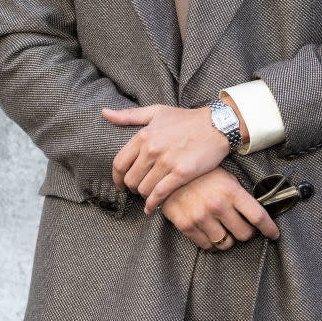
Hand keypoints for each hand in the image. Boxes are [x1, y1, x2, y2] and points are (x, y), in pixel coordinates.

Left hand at [104, 103, 230, 212]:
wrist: (216, 125)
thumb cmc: (186, 119)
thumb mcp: (156, 112)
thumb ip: (129, 115)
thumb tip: (105, 113)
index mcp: (143, 135)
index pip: (119, 164)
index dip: (117, 178)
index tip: (121, 184)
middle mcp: (152, 149)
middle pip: (130, 179)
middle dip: (132, 187)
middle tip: (138, 189)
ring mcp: (166, 162)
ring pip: (144, 189)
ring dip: (144, 195)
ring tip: (149, 194)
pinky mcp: (181, 173)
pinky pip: (159, 194)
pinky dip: (152, 204)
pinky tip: (151, 208)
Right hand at [160, 167, 280, 250]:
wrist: (168, 172)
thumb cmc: (201, 175)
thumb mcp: (225, 177)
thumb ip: (239, 196)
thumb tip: (255, 214)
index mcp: (231, 190)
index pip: (258, 216)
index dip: (269, 229)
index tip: (274, 235)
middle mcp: (218, 205)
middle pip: (245, 234)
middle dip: (246, 232)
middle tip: (241, 227)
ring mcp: (201, 217)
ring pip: (226, 244)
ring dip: (228, 239)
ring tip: (223, 229)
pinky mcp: (187, 226)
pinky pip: (207, 246)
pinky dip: (211, 243)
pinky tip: (210, 232)